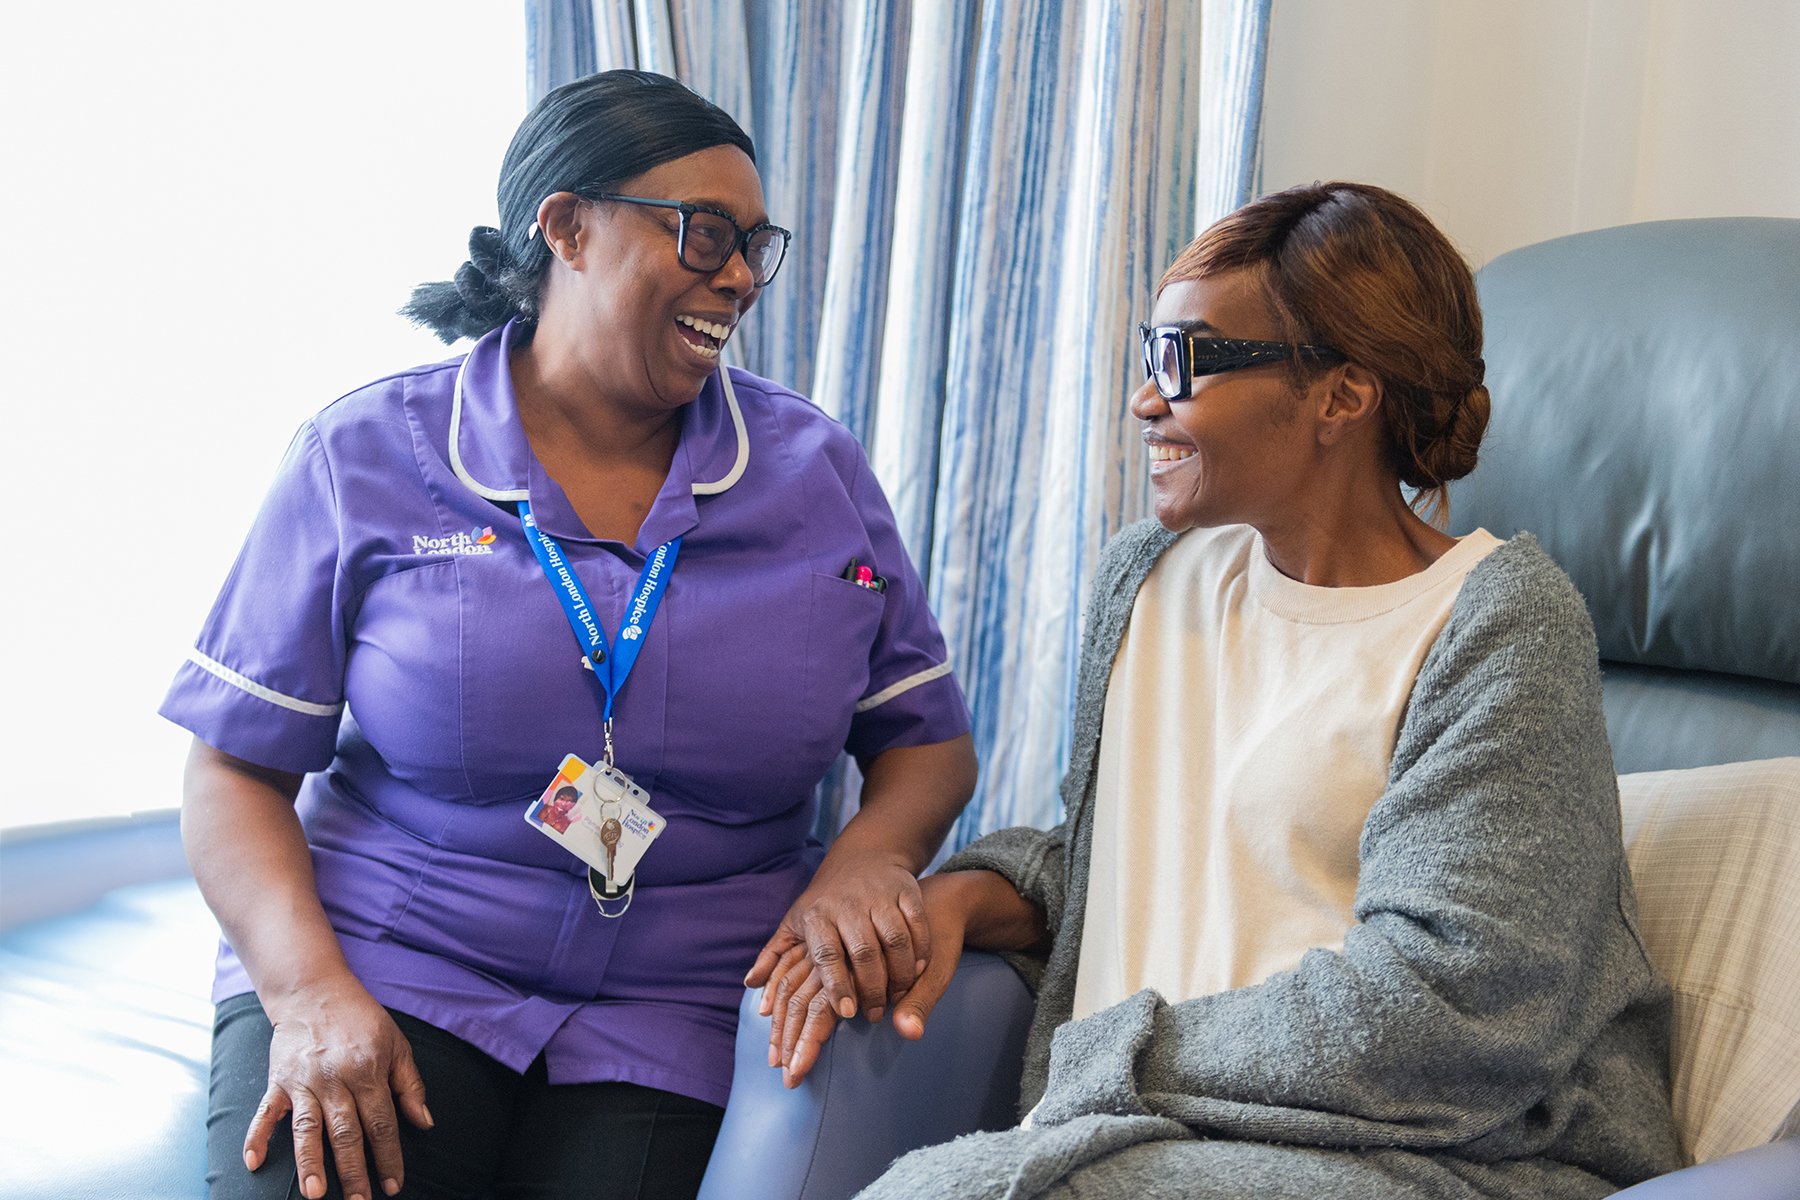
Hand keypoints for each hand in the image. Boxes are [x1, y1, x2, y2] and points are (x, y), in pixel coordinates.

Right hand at [244, 975, 432, 1199]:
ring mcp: (303, 1081)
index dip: (389, 1156)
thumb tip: (424, 1122)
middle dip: (353, 1171)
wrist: (315, 990)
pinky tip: (254, 1162)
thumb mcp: (397, 1044)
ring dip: (310, 1162)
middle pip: (345, 1132)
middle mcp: (335, 1078)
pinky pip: (265, 1112)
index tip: (394, 1185)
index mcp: (368, 1071)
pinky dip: (257, 1136)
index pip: (381, 1122)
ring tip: (315, 1194)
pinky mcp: (277, 1080)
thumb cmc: (361, 1020)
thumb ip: (410, 1085)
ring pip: (307, 1128)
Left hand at [762, 873, 972, 1086]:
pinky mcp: (906, 890)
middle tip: (874, 1013)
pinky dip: (920, 949)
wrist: (862, 857)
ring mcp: (879, 895)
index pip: (827, 953)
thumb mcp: (795, 922)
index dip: (837, 984)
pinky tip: (917, 970)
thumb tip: (750, 983)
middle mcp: (848, 904)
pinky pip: (916, 923)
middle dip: (872, 987)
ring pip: (894, 939)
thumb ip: (773, 955)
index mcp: (818, 915)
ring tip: (897, 995)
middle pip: (863, 951)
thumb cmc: (825, 901)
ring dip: (899, 973)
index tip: (847, 1012)